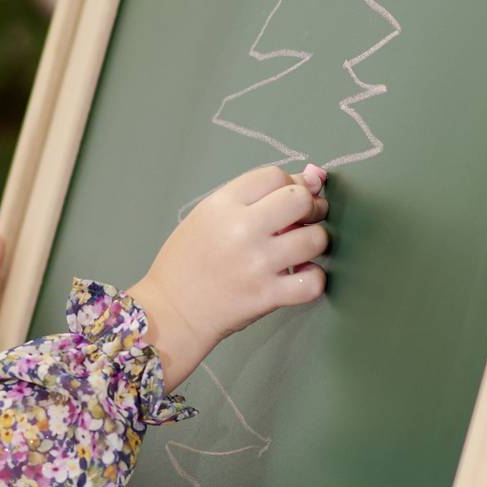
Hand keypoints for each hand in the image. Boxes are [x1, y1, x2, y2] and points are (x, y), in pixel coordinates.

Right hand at [128, 162, 335, 391]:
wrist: (171, 311)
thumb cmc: (187, 260)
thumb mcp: (208, 216)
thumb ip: (254, 197)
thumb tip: (313, 176)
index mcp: (222, 204)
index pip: (275, 176)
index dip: (288, 184)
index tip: (284, 201)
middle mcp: (242, 229)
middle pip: (300, 200)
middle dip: (310, 207)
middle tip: (304, 220)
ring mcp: (257, 263)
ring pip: (315, 239)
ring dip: (315, 241)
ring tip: (302, 249)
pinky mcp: (267, 296)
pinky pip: (313, 281)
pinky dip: (314, 278)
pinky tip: (301, 276)